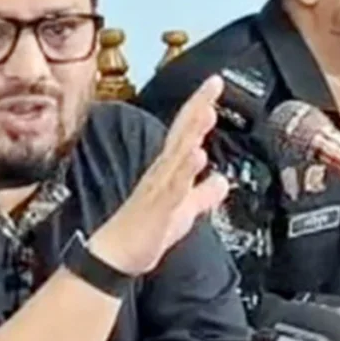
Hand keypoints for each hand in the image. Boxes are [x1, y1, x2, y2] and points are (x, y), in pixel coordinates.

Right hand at [89, 75, 228, 274]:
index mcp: (169, 169)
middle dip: (198, 106)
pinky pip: (172, 187)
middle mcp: (162, 172)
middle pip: (182, 132)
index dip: (201, 106)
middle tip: (214, 83)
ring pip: (177, 155)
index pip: (187, 131)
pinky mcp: (156, 207)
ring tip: (207, 111)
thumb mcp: (186, 210)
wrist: (117, 257)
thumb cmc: (147, 232)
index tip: (216, 84)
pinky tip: (197, 155)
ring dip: (192, 132)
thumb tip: (222, 181)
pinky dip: (184, 171)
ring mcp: (158, 188)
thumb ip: (204, 194)